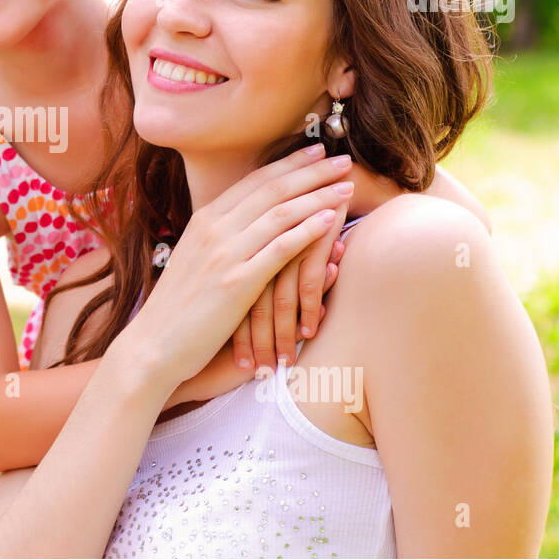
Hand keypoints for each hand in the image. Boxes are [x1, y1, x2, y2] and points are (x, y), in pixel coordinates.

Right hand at [116, 144, 354, 391]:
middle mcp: (213, 230)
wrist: (153, 344)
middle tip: (342, 159)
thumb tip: (252, 224)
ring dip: (317, 196)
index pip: (253, 181)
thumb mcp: (195, 261)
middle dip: (310, 171)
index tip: (315, 151)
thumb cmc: (178, 308)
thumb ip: (222, 239)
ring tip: (346, 186)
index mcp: (203, 220)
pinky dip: (307, 231)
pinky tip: (331, 221)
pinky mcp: (236, 283)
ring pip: (280, 214)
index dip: (288, 163)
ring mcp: (224, 255)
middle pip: (271, 190)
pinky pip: (279, 249)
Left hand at [230, 205, 348, 373]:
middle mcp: (252, 241)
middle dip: (251, 340)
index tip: (228, 360)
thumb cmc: (297, 218)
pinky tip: (309, 334)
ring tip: (278, 365)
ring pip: (276, 299)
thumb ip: (252, 264)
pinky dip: (307, 311)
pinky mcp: (308, 242)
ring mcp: (279, 242)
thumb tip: (242, 302)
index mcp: (234, 240)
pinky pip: (305, 285)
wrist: (334, 185)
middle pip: (248, 300)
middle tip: (255, 372)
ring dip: (280, 335)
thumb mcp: (262, 241)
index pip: (225, 294)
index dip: (229, 328)